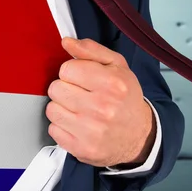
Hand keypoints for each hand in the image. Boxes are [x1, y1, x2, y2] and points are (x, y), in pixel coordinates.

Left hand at [45, 37, 155, 167]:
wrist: (139, 136)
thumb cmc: (125, 98)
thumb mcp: (116, 66)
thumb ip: (90, 50)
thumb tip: (66, 42)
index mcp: (112, 83)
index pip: (66, 69)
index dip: (72, 72)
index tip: (82, 79)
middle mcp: (102, 107)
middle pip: (55, 88)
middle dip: (65, 89)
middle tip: (81, 95)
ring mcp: (91, 131)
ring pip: (51, 109)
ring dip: (62, 108)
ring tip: (79, 110)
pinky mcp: (81, 148)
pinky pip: (53, 129)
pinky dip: (62, 127)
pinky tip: (77, 125)